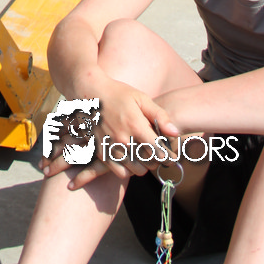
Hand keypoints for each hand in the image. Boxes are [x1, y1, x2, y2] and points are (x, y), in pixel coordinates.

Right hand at [59, 79, 178, 188]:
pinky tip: (129, 157)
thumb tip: (176, 133)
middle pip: (150, 164)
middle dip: (157, 159)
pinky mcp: (101, 152)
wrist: (87, 91)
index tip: (171, 154)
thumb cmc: (116, 93)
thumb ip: (160, 115)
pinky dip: (128, 169)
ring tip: (142, 154)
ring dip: (143, 165)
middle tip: (156, 151)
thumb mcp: (140, 98)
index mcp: (136, 125)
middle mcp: (124, 140)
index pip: (160, 153)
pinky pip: (120, 172)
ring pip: (137, 170)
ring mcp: (111, 147)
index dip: (169, 156)